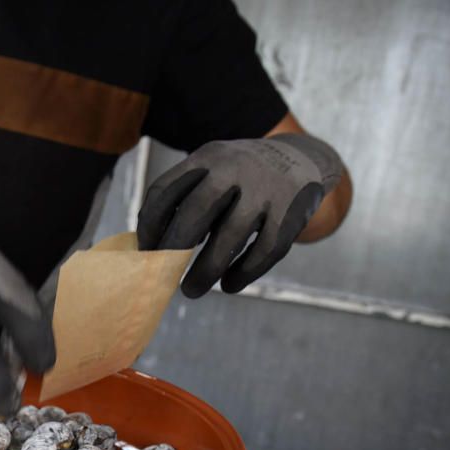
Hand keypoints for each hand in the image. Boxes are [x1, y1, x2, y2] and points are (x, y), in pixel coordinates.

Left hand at [137, 134, 342, 296]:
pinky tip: (229, 285)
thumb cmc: (242, 176)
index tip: (147, 250)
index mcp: (207, 158)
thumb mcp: (213, 169)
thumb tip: (152, 244)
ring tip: (191, 290)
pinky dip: (244, 273)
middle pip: (196, 210)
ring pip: (230, 236)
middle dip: (174, 247)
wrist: (302, 158)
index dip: (150, 224)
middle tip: (162, 274)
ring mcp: (266, 191)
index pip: (165, 190)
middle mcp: (235, 169)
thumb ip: (185, 196)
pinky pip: (264, 251)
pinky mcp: (290, 214)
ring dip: (206, 269)